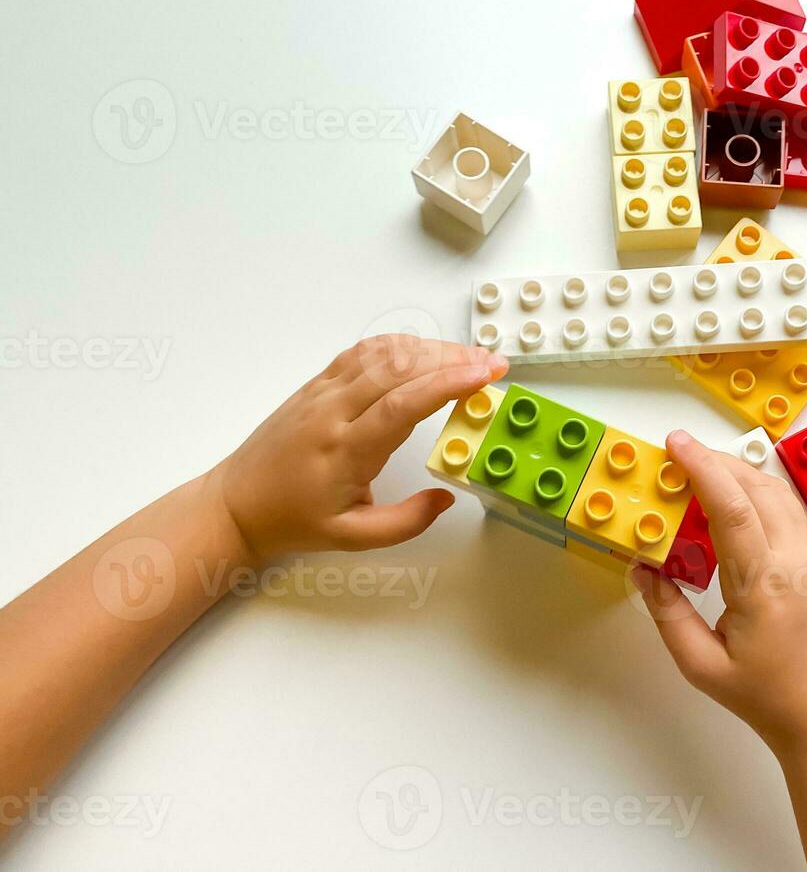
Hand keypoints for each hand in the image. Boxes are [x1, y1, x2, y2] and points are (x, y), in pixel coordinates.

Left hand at [216, 335, 507, 560]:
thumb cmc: (294, 521)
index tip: (484, 375)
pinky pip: (363, 352)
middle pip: (398, 368)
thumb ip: (405, 522)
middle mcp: (333, 412)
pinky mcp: (317, 383)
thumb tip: (446, 497)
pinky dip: (400, 345)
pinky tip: (425, 352)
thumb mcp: (354, 537)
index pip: (402, 405)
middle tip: (493, 364)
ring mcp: (322, 392)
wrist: (236, 504)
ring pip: (382, 353)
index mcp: (344, 451)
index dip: (446, 384)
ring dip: (430, 348)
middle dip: (451, 359)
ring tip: (468, 357)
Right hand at [630, 430, 806, 760]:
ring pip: (776, 494)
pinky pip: (788, 513)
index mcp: (764, 584)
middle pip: (755, 487)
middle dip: (715, 462)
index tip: (677, 443)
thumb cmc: (773, 701)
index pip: (731, 506)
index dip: (702, 466)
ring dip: (738, 477)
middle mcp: (795, 561)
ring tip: (698, 480)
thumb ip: (667, 613)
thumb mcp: (703, 665)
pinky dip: (756, 498)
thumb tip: (643, 570)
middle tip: (677, 458)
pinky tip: (730, 513)